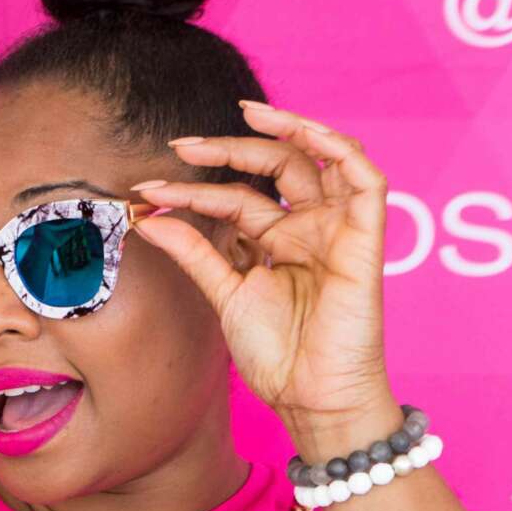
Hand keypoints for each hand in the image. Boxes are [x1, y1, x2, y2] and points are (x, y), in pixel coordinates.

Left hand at [125, 99, 402, 458]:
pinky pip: (365, 178)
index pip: (234, 199)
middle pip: (273, 169)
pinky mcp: (365, 236)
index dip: (191, 192)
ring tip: (242, 115)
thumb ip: (194, 252)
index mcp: (276, 241)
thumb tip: (150, 218)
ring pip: (317, 160)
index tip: (146, 193)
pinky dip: (337, 148)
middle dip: (227, 151)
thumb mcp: (224, 292)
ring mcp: (337, 229)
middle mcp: (307, 228)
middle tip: (180, 146)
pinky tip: (297, 131)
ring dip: (282, 132)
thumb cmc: (275, 353)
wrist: (309, 395)